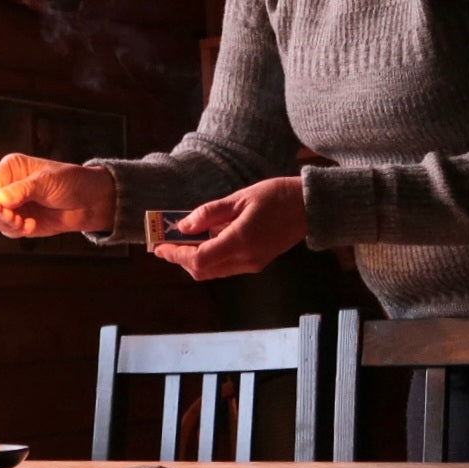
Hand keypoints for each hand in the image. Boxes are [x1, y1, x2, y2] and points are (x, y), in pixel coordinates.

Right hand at [0, 154, 114, 238]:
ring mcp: (11, 205)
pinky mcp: (18, 221)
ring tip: (24, 223)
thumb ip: (22, 190)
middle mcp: (7, 186)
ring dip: (5, 225)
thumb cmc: (70, 182)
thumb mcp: (47, 182)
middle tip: (12, 218)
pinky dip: (16, 231)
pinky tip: (32, 225)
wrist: (88, 202)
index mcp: (11, 168)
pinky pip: (6, 230)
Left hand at [153, 177, 305, 279]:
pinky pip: (225, 266)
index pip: (199, 259)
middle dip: (181, 258)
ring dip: (194, 259)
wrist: (309, 207)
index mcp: (240, 241)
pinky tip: (205, 240)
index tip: (159, 246)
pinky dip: (209, 257)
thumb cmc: (276, 196)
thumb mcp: (239, 198)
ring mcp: (252, 264)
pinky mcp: (257, 263)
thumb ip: (209, 213)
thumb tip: (183, 226)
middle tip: (167, 242)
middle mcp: (245, 259)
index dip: (175, 255)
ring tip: (182, 240)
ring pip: (213, 271)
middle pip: (202, 270)